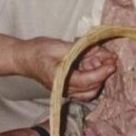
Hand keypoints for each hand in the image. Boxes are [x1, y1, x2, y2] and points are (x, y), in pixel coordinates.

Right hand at [0, 33, 115, 97]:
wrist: (23, 58)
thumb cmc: (37, 51)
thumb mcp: (58, 46)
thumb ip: (78, 49)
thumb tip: (97, 47)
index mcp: (60, 80)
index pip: (86, 80)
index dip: (101, 72)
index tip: (112, 63)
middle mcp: (64, 89)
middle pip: (91, 87)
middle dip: (103, 72)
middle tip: (112, 58)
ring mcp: (66, 89)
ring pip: (90, 89)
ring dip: (99, 74)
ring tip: (105, 58)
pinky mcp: (68, 86)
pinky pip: (85, 87)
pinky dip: (93, 75)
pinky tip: (95, 61)